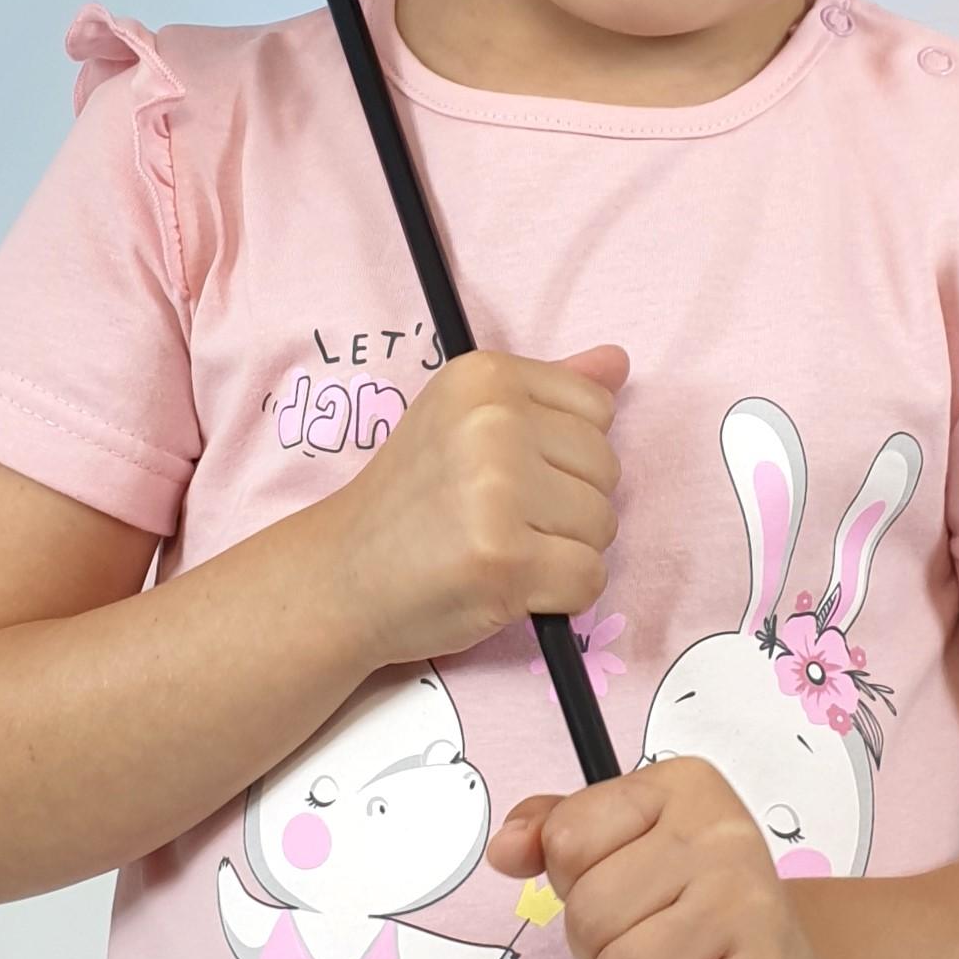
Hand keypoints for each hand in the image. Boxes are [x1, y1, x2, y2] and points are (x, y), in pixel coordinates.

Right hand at [326, 344, 627, 671]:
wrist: (342, 575)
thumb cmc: (411, 503)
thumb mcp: (465, 422)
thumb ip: (546, 393)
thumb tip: (617, 361)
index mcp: (485, 378)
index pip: (597, 409)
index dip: (564, 455)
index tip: (508, 474)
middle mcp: (492, 423)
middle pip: (606, 469)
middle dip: (568, 507)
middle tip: (499, 520)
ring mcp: (498, 491)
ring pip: (603, 526)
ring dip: (564, 553)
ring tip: (499, 550)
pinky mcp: (505, 558)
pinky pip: (588, 579)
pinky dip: (559, 597)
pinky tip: (507, 585)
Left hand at [486, 759, 825, 958]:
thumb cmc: (693, 911)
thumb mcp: (624, 849)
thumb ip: (555, 832)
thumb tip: (505, 849)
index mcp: (685, 787)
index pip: (567, 839)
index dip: (573, 883)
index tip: (622, 890)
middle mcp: (726, 836)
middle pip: (588, 915)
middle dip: (598, 953)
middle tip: (649, 950)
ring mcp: (752, 908)